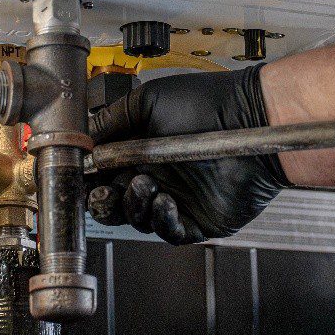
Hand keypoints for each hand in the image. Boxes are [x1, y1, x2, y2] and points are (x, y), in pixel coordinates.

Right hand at [86, 64, 289, 244]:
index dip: (90, 180)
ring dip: (134, 206)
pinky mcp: (198, 220)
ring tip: (144, 184)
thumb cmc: (208, 104)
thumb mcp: (148, 102)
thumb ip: (112, 120)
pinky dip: (161, 221)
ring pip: (139, 220)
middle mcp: (158, 177)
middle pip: (116, 204)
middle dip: (105, 201)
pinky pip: (170, 232)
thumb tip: (83, 137)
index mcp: (141, 152)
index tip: (81, 178)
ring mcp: (177, 200)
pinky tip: (164, 201)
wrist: (252, 121)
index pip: (105, 175)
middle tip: (105, 192)